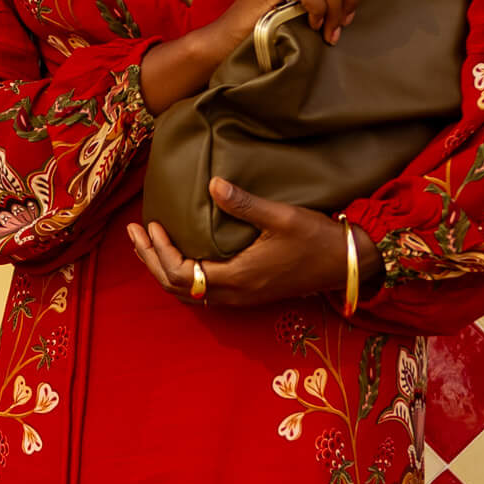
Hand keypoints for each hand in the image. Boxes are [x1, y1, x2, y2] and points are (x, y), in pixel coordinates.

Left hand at [128, 176, 347, 310]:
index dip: (160, 251)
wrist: (348, 264)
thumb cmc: (317, 239)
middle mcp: (235, 295)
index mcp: (238, 278)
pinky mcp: (249, 294)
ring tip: (148, 246)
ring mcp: (242, 299)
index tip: (151, 224)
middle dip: (151, 261)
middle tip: (134, 234)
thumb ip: (244, 203)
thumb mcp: (282, 216)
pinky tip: (181, 256)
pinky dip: (183, 277)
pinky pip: (203, 293)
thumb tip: (212, 184)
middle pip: (177, 288)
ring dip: (164, 270)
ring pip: (189, 293)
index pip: (181, 273)